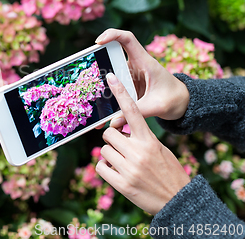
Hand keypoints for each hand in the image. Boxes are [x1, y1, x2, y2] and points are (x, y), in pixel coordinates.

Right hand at [95, 29, 189, 127]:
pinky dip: (105, 91)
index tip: (98, 42)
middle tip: (85, 67)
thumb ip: (135, 113)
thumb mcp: (157, 107)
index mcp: (145, 62)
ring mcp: (131, 74)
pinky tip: (98, 104)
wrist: (183, 104)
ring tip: (87, 88)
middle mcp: (136, 65)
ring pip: (110, 70)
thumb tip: (113, 122)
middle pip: (113, 53)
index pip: (127, 39)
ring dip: (99, 78)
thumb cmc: (174, 100)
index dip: (112, 35)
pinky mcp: (128, 84)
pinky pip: (113, 83)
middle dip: (98, 58)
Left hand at [96, 73, 190, 214]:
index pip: (132, 111)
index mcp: (149, 141)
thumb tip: (119, 131)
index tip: (111, 77)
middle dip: (113, 140)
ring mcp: (129, 169)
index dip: (121, 93)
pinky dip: (105, 168)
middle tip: (123, 148)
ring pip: (103, 150)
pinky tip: (117, 172)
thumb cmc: (168, 172)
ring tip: (123, 163)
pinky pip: (100, 167)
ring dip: (110, 155)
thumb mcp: (160, 150)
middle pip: (109, 133)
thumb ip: (140, 139)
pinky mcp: (122, 184)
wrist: (178, 201)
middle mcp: (138, 152)